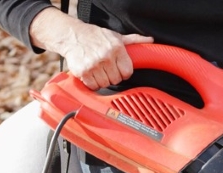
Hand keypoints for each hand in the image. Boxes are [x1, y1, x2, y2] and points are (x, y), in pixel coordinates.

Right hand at [30, 9, 153, 89]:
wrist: (72, 35)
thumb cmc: (96, 37)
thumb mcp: (116, 36)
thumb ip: (134, 40)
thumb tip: (150, 40)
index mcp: (116, 48)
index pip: (127, 72)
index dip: (123, 72)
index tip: (117, 69)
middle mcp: (106, 56)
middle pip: (116, 80)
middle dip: (112, 76)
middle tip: (105, 68)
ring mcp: (94, 64)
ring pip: (105, 84)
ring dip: (102, 80)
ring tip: (97, 70)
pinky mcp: (83, 71)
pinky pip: (93, 86)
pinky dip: (92, 83)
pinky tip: (90, 74)